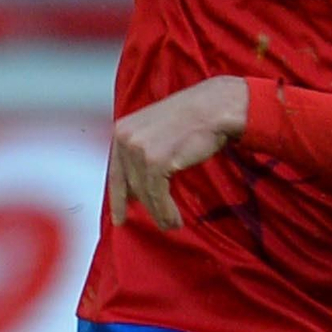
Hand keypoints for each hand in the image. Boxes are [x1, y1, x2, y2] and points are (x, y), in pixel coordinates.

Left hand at [107, 77, 247, 230]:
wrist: (215, 107)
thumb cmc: (192, 117)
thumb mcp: (157, 129)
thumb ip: (142, 151)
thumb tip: (137, 186)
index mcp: (122, 129)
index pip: (115, 172)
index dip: (118, 199)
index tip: (119, 218)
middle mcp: (125, 138)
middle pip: (130, 185)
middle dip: (144, 207)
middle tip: (158, 222)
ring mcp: (139, 149)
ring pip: (144, 192)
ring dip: (159, 213)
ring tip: (171, 224)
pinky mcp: (156, 161)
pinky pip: (157, 195)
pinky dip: (166, 211)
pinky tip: (174, 220)